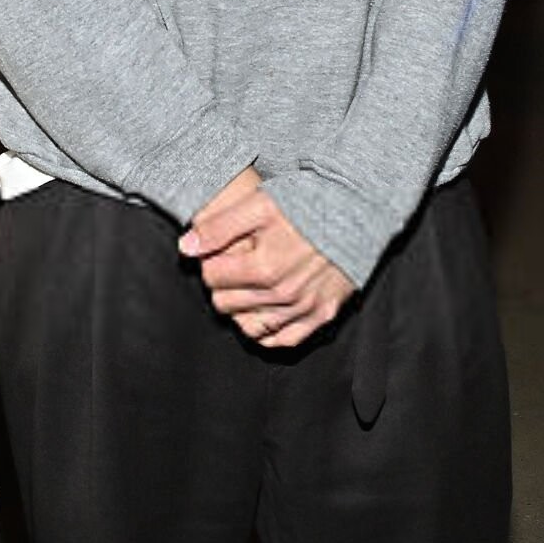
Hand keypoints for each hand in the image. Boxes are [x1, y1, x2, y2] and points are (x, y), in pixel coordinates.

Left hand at [180, 182, 354, 350]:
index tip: (217, 251)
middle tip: (231, 266)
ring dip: (240, 308)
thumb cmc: (308, 203)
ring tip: (245, 285)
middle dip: (221, 285)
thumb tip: (185, 248)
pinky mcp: (323, 315)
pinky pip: (284, 340)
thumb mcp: (260, 203)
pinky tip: (261, 312)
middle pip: (226, 303)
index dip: (209, 261)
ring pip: (250, 326)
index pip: (212, 277)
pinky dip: (267, 331)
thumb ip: (219, 227)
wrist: (358, 210)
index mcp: (264, 267)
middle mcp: (284, 295)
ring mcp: (304, 309)